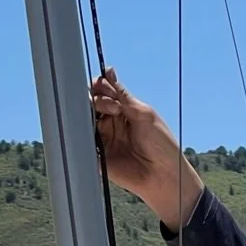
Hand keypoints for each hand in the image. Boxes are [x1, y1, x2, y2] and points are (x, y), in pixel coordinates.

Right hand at [91, 70, 203, 230]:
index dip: (101, 86)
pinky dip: (82, 134)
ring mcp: (103, 138)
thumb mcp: (143, 113)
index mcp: (123, 109)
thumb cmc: (161, 143)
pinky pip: (83, 142)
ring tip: (108, 118)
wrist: (163, 174)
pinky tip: (92, 130)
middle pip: (90, 102)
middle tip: (114, 108)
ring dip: (90, 114)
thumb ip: (123, 95)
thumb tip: (109, 71)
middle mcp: (110, 122)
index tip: (108, 89)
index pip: (103, 91)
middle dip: (97, 99)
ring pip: (84, 119)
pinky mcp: (97, 155)